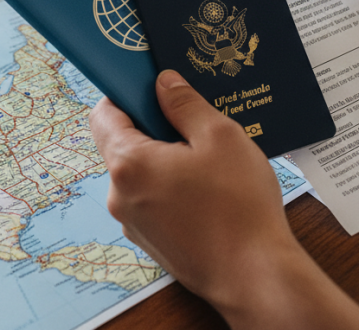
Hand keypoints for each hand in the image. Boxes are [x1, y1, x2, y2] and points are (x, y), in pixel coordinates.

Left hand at [89, 70, 358, 329]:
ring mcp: (133, 222)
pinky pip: (150, 199)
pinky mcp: (151, 241)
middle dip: (151, 126)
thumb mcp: (220, 137)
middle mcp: (119, 194)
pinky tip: (207, 187)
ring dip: (163, 158)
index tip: (152, 85)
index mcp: (128, 163)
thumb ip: (186, 104)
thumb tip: (164, 83)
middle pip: (120, 143)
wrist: (254, 276)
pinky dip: (169, 186)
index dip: (126, 93)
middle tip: (191, 120)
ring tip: (206, 156)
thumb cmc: (238, 206)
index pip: (104, 113)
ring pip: (138, 173)